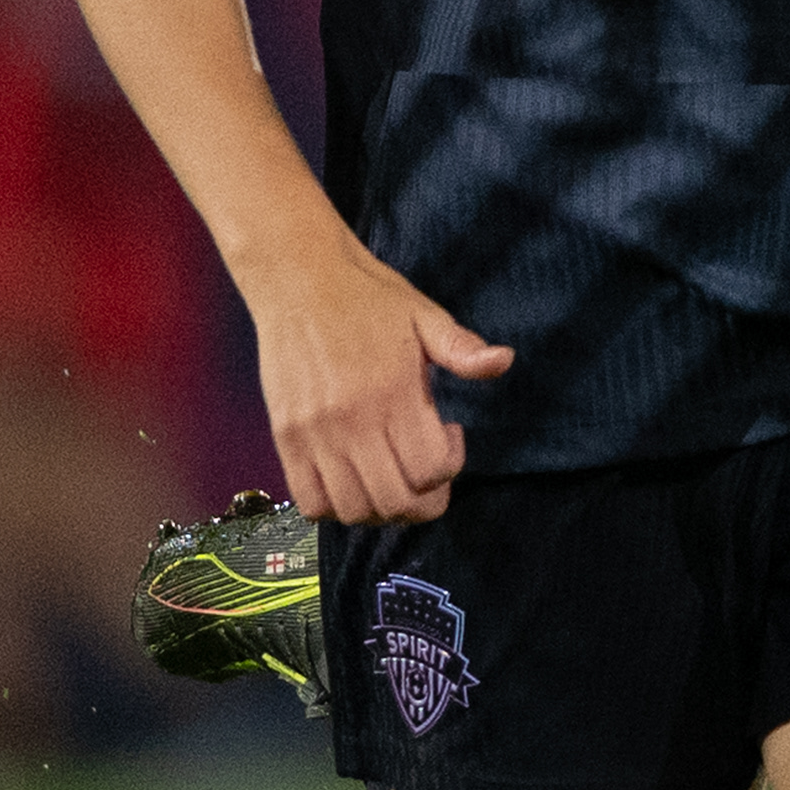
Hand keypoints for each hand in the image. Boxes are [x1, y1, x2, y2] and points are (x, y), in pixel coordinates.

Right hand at [248, 228, 512, 525]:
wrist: (299, 277)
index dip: (451, 466)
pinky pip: (309, 502)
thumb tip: (504, 361)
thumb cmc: (368, 297)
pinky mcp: (285, 439)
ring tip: (390, 476)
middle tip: (427, 471)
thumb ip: (461, 348)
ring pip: (353, 511)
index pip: (431, 470)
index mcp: (394, 391)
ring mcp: (315, 435)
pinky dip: (334, 506)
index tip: (448, 433)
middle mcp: (353, 421)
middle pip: (395, 502)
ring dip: (381, 508)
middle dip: (424, 499)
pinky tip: (351, 478)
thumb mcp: (424, 315)